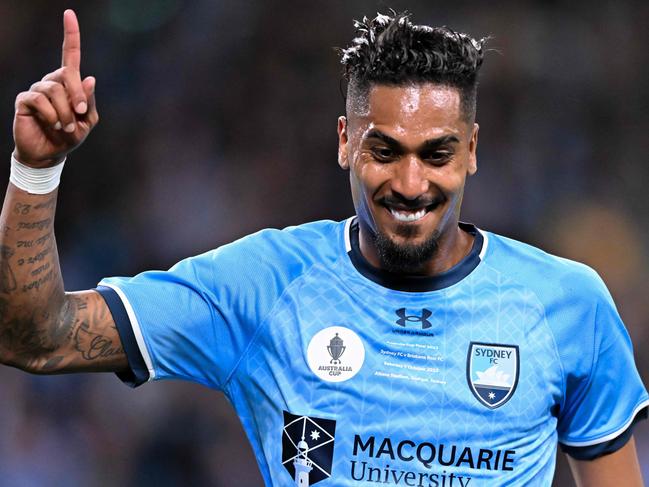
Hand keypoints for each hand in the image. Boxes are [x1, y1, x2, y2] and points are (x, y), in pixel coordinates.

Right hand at [13, 9, 98, 167]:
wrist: (50, 154)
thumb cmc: (69, 136)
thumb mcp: (87, 121)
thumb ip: (89, 101)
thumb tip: (89, 78)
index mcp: (69, 84)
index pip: (70, 55)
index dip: (71, 34)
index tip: (69, 13)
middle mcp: (52, 81)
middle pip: (67, 74)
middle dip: (77, 96)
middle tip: (80, 114)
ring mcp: (37, 89)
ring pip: (54, 90)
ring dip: (65, 112)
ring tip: (64, 127)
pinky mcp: (25, 100)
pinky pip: (40, 100)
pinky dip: (52, 115)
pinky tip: (53, 124)